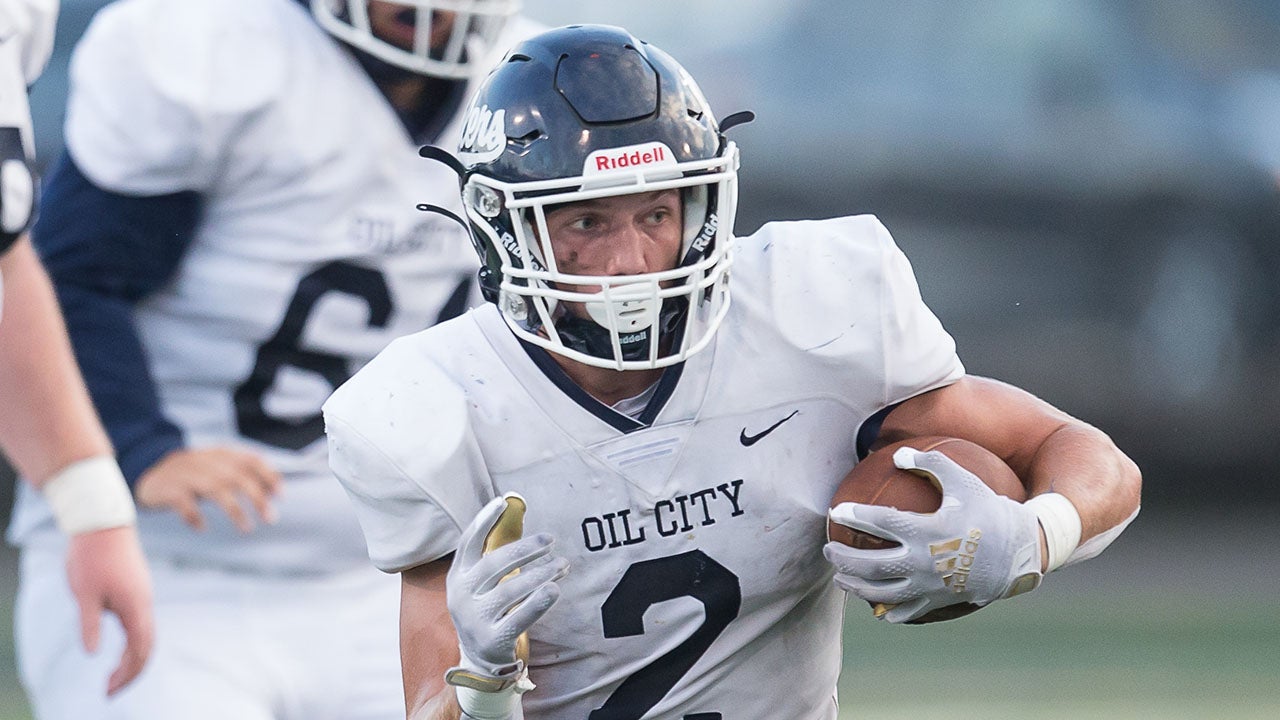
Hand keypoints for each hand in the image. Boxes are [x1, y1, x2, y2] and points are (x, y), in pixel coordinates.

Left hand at [65, 525, 154, 694]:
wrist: (103, 522)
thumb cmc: (91, 557)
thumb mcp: (84, 593)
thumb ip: (90, 624)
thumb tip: (93, 654)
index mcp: (135, 606)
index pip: (140, 649)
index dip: (129, 674)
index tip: (110, 690)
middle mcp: (144, 603)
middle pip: (146, 646)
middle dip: (131, 672)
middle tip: (109, 691)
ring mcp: (141, 596)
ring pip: (144, 635)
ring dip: (131, 659)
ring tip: (111, 677)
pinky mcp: (135, 590)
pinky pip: (140, 624)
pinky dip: (131, 644)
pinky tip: (118, 650)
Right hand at [135, 447, 281, 532]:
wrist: (150, 475)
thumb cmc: (193, 476)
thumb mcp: (218, 470)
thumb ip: (242, 476)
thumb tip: (273, 493)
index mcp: (221, 454)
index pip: (251, 460)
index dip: (268, 476)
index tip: (281, 496)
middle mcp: (205, 460)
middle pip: (236, 476)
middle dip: (257, 497)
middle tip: (270, 518)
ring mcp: (185, 474)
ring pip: (214, 488)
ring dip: (234, 509)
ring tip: (246, 528)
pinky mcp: (168, 488)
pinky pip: (183, 501)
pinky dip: (194, 515)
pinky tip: (202, 527)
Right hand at [446, 496, 567, 687]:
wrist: (479, 658)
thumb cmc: (487, 608)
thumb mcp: (481, 582)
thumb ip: (493, 552)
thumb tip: (514, 506)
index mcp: (457, 577)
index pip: (467, 543)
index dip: (483, 521)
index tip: (501, 502)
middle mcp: (461, 597)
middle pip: (494, 565)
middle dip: (524, 549)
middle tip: (550, 539)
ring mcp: (474, 620)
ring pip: (510, 590)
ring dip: (540, 574)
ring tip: (562, 564)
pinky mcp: (492, 640)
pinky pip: (519, 617)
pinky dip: (538, 602)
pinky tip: (555, 589)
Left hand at [823, 445, 1041, 622]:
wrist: (1021, 552)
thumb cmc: (989, 511)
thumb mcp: (964, 481)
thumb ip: (931, 463)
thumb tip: (898, 454)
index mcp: (927, 530)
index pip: (880, 523)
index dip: (854, 516)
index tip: (834, 512)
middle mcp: (924, 561)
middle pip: (871, 565)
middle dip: (844, 559)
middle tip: (828, 551)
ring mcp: (930, 585)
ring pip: (882, 592)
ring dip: (856, 586)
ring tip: (840, 578)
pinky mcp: (938, 600)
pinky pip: (907, 611)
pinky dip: (888, 612)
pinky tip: (876, 608)